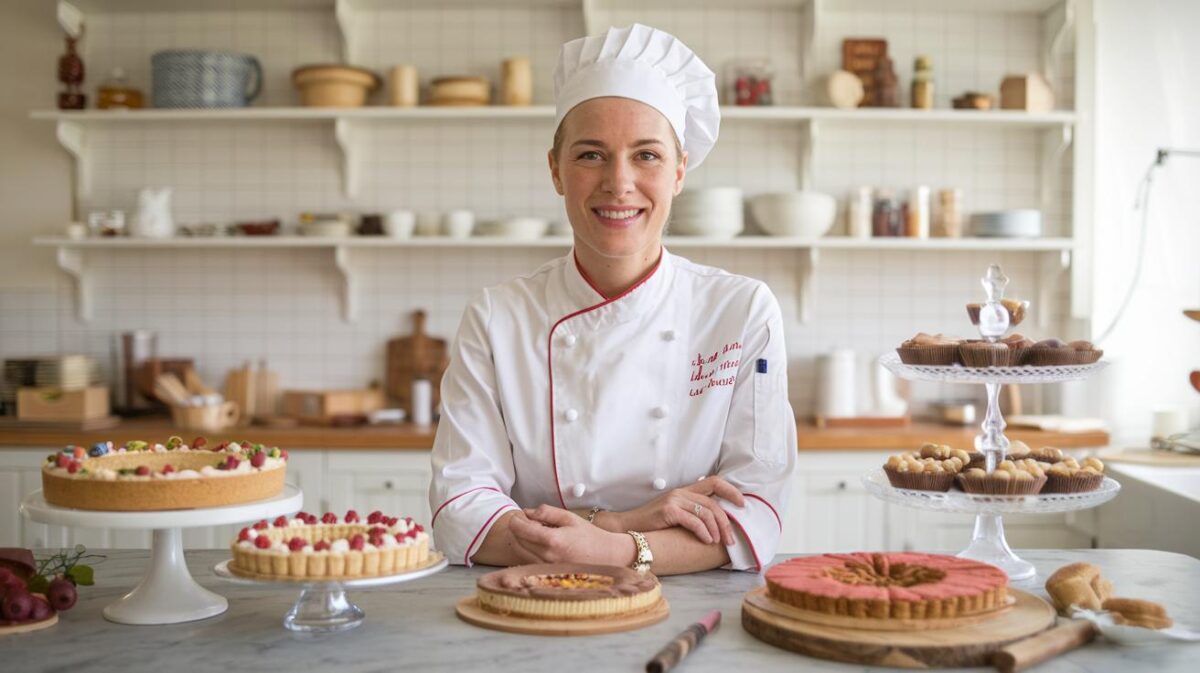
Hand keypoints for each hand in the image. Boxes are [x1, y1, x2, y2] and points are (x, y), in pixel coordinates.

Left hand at [509, 504, 632, 565]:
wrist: (606, 556)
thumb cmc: (589, 536)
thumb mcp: (569, 518)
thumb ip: (547, 512)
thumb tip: (527, 512)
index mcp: (552, 540)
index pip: (521, 529)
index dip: (516, 520)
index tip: (519, 514)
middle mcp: (547, 557)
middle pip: (517, 541)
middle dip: (518, 529)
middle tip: (526, 521)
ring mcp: (546, 568)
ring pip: (521, 552)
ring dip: (521, 540)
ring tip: (533, 531)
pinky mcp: (548, 574)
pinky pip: (529, 561)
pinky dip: (528, 551)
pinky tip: (538, 544)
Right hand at [616, 476, 744, 545]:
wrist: (627, 527)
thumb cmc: (652, 526)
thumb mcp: (674, 515)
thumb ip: (691, 513)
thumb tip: (716, 524)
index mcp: (684, 491)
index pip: (714, 481)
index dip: (731, 491)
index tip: (743, 504)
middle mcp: (681, 493)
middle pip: (714, 502)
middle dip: (726, 521)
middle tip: (732, 538)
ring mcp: (674, 500)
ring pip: (707, 512)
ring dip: (717, 530)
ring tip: (719, 542)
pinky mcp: (669, 511)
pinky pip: (694, 521)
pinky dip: (704, 532)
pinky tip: (706, 541)